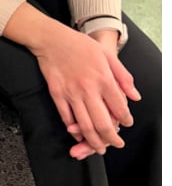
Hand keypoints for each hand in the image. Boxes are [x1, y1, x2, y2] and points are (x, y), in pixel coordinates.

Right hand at [34, 28, 138, 156]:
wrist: (50, 38)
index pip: (120, 108)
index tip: (126, 123)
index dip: (126, 120)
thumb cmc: (78, 44)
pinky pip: (65, 117)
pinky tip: (77, 134)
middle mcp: (88, 89)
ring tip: (99, 147)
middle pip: (102, 124)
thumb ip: (123, 76)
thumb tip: (135, 96)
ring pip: (84, 125)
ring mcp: (71, 93)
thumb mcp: (106, 55)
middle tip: (115, 144)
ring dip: (93, 141)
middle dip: (111, 140)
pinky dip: (73, 130)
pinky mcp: (56, 94)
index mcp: (103, 79)